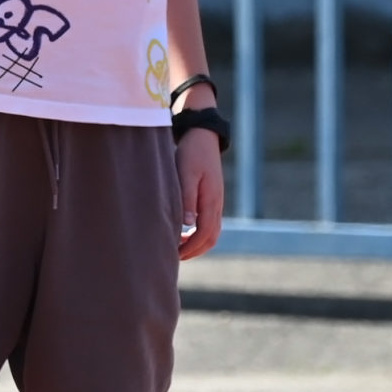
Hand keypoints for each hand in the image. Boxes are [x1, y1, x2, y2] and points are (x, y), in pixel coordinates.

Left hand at [176, 125, 223, 258]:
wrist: (203, 134)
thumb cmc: (192, 152)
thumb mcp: (186, 174)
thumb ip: (188, 199)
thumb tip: (188, 225)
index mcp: (212, 201)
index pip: (204, 234)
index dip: (190, 247)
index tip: (174, 254)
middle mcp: (217, 203)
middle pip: (211, 237)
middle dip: (195, 250)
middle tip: (176, 257)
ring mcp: (216, 201)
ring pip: (212, 231)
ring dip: (198, 243)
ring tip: (179, 247)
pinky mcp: (211, 196)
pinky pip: (209, 222)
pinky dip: (199, 233)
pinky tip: (184, 231)